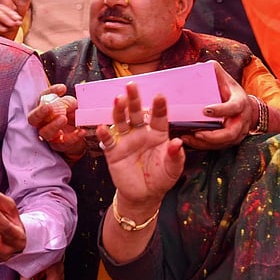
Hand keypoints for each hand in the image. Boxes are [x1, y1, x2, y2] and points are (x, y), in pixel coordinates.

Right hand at [27, 84, 86, 161]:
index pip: (42, 98)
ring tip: (64, 118)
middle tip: (49, 107)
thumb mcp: (72, 107)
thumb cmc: (71, 117)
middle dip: (40, 112)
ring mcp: (49, 135)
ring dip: (53, 125)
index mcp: (44, 109)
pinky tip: (82, 131)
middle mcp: (42, 122)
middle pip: (33, 118)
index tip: (62, 88)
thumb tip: (68, 103)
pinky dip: (73, 137)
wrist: (79, 135)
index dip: (50, 92)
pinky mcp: (58, 145)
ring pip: (44, 132)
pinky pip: (62, 142)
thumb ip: (70, 103)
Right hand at [96, 82, 183, 206]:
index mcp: (157, 134)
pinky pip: (108, 141)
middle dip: (134, 99)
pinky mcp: (113, 152)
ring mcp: (125, 141)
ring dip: (119, 110)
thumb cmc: (161, 178)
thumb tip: (178, 143)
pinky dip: (104, 134)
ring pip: (121, 121)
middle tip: (131, 85)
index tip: (159, 95)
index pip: (158, 117)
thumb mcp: (173, 169)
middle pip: (136, 113)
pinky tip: (102, 127)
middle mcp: (140, 133)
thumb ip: (176, 156)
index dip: (159, 107)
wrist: (144, 195)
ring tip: (118, 99)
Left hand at [181, 61, 251, 149]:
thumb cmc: (229, 91)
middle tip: (197, 132)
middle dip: (214, 136)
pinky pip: (218, 147)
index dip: (222, 110)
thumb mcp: (224, 78)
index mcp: (240, 102)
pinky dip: (203, 146)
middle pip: (231, 133)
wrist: (244, 107)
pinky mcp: (230, 141)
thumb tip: (197, 66)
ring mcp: (238, 132)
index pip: (234, 107)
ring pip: (224, 144)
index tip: (205, 110)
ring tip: (188, 138)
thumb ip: (213, 70)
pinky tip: (189, 141)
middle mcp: (241, 120)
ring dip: (205, 144)